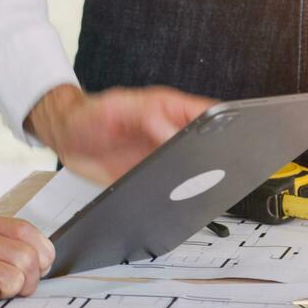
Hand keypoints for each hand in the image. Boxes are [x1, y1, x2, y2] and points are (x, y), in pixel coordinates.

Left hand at [27, 84, 213, 184]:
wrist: (66, 136)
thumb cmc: (90, 114)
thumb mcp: (121, 109)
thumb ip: (150, 118)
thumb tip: (176, 134)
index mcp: (168, 109)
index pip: (208, 114)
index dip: (228, 124)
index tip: (240, 136)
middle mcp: (169, 132)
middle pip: (206, 144)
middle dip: (219, 156)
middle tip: (227, 169)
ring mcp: (162, 155)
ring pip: (192, 168)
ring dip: (199, 178)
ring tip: (206, 188)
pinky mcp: (150, 176)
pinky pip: (172, 186)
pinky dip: (179, 193)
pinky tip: (180, 199)